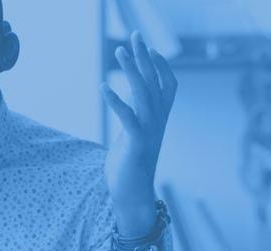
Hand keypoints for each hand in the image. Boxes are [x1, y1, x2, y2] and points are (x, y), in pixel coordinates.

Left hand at [101, 31, 177, 236]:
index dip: (160, 66)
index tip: (149, 47)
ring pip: (144, 94)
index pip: (167, 86)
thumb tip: (130, 99)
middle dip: (144, 57)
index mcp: (158, 120)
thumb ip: (135, 116)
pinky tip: (103, 87)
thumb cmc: (130, 166)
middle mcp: (158, 122)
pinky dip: (116, 101)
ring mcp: (149, 132)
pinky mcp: (136, 143)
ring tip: (119, 51)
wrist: (132, 196)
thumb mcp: (134, 135)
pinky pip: (128, 118)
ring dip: (131, 70)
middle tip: (134, 35)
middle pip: (155, 82)